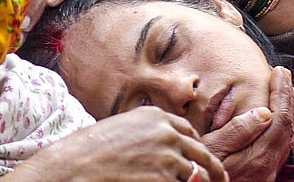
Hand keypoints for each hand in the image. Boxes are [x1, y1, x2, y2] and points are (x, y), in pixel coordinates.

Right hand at [6, 107, 226, 180]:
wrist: (72, 167)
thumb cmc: (90, 151)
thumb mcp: (122, 129)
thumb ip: (148, 134)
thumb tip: (168, 148)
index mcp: (155, 116)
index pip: (188, 131)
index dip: (196, 147)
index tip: (201, 159)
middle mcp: (166, 132)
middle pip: (201, 152)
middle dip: (212, 169)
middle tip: (220, 180)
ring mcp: (167, 156)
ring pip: (195, 174)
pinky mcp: (164, 179)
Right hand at [203, 67, 293, 181]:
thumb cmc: (199, 172)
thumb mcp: (212, 148)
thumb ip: (237, 130)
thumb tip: (264, 111)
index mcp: (257, 157)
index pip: (279, 119)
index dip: (281, 92)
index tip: (279, 72)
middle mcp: (268, 166)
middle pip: (286, 127)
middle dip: (286, 97)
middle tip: (283, 75)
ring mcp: (267, 172)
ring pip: (285, 137)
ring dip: (284, 110)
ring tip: (280, 90)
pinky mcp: (263, 175)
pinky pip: (279, 145)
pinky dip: (280, 125)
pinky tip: (273, 115)